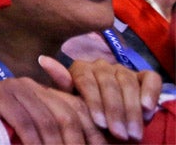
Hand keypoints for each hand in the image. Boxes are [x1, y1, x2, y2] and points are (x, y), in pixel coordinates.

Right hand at [0, 76, 104, 143]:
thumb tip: (96, 143)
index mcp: (45, 91)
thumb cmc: (3, 135)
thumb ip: (55, 131)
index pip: (79, 108)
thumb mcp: (36, 133)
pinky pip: (23, 121)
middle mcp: (30, 84)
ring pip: (46, 120)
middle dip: (75, 143)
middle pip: (67, 115)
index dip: (93, 134)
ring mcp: (12, 88)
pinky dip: (33, 142)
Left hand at [41, 55, 161, 141]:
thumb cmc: (85, 116)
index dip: (95, 103)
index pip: (86, 81)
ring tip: (133, 133)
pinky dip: (149, 93)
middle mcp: (101, 66)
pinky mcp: (143, 76)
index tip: (100, 124)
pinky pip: (150, 79)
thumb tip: (43, 59)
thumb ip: (61, 84)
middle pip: (108, 84)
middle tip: (120, 134)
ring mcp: (122, 69)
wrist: (108, 128)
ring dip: (132, 110)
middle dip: (115, 112)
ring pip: (128, 83)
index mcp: (80, 69)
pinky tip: (147, 109)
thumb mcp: (71, 104)